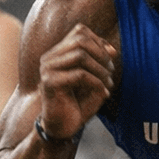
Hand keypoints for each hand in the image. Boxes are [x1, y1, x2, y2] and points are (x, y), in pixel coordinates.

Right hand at [37, 24, 117, 139]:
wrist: (63, 127)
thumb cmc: (79, 103)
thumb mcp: (95, 78)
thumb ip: (101, 61)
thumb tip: (110, 48)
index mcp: (58, 53)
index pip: (80, 31)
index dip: (99, 41)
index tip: (110, 59)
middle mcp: (49, 57)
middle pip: (81, 40)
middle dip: (102, 55)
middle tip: (110, 72)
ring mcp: (47, 69)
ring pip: (80, 55)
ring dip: (101, 69)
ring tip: (108, 83)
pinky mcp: (49, 83)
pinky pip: (80, 75)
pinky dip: (97, 83)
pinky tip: (104, 93)